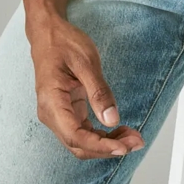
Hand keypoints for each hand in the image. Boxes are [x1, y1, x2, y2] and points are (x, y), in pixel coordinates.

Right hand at [27, 14, 144, 158]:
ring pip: (81, 142)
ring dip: (106, 144)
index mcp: (52, 101)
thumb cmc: (63, 43)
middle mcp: (51, 113)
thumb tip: (111, 119)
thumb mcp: (86, 62)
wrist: (48, 34)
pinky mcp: (66, 112)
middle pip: (78, 145)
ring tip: (132, 137)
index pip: (75, 135)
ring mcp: (57, 115)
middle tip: (136, 142)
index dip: (100, 146)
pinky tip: (118, 130)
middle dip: (108, 149)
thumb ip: (99, 92)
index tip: (123, 147)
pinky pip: (83, 132)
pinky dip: (101, 136)